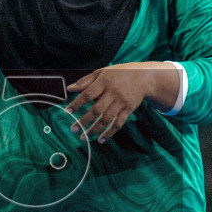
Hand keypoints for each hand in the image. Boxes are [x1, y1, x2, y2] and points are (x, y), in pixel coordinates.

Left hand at [64, 62, 179, 142]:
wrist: (143, 77)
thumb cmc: (119, 73)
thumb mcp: (102, 72)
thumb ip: (85, 81)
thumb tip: (69, 89)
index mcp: (104, 81)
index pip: (88, 94)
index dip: (77, 103)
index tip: (67, 112)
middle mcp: (113, 93)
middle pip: (97, 110)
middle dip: (84, 121)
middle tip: (73, 129)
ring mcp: (122, 102)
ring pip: (107, 119)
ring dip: (94, 130)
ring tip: (84, 137)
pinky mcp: (129, 109)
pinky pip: (118, 123)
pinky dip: (109, 133)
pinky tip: (100, 140)